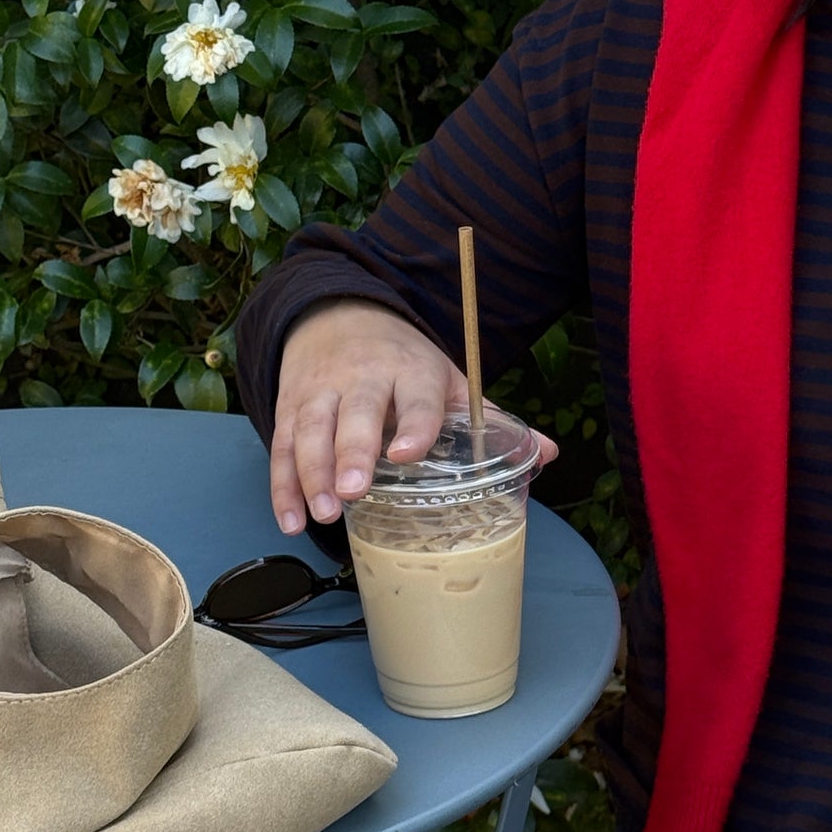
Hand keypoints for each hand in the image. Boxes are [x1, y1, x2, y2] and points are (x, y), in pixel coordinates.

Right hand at [269, 301, 556, 533]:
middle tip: (354, 491)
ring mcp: (323, 391)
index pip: (417, 399)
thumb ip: (491, 419)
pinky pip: (281, 446)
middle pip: (356, 414)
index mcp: (412, 372)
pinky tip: (290, 518)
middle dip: (352, 451)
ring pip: (310, 430)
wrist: (338, 313)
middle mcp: (364, 378)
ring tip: (323, 512)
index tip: (407, 454)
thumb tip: (550, 453)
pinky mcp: (291, 406)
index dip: (414, 425)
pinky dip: (282, 484)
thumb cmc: (404, 362)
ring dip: (313, 473)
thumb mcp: (449, 379)